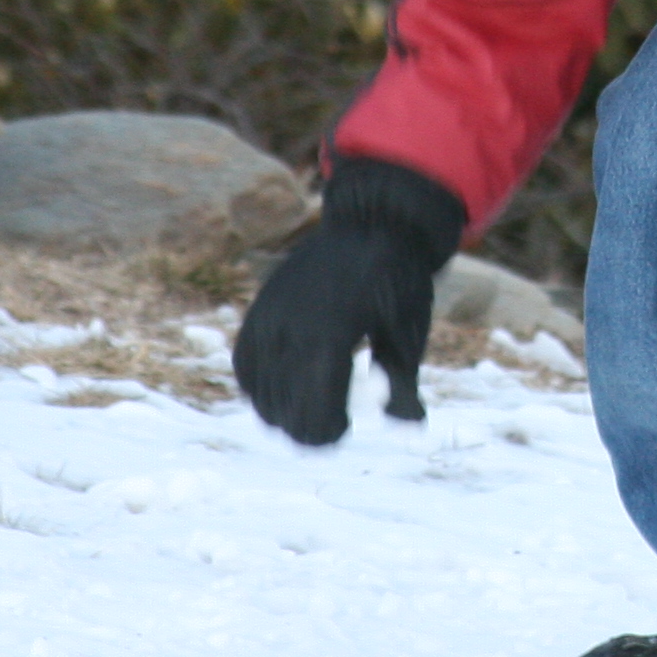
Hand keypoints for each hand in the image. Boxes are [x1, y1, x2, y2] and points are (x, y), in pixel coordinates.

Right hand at [234, 155, 465, 444]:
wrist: (373, 222)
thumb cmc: (398, 278)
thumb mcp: (408, 331)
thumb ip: (402, 383)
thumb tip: (410, 424)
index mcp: (329, 337)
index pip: (309, 414)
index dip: (326, 434)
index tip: (346, 427)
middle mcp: (290, 330)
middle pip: (282, 411)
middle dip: (308, 426)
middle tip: (335, 419)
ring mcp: (269, 318)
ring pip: (259, 392)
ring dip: (284, 409)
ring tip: (316, 401)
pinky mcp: (260, 309)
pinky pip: (246, 364)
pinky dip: (261, 384)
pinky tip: (288, 384)